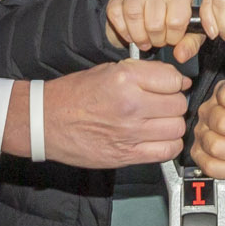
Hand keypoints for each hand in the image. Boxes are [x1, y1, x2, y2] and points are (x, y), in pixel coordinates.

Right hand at [30, 59, 189, 167]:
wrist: (46, 121)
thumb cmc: (73, 95)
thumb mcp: (108, 70)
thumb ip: (142, 74)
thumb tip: (174, 80)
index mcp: (125, 79)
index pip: (173, 79)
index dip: (175, 82)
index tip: (170, 86)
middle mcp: (131, 105)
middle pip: (178, 105)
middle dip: (174, 103)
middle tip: (163, 104)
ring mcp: (130, 133)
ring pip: (177, 129)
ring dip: (172, 124)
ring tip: (160, 121)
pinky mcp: (126, 155)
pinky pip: (166, 151)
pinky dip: (168, 145)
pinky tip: (158, 138)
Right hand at [104, 0, 200, 61]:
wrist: (150, 5)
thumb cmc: (173, 17)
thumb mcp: (189, 31)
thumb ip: (190, 44)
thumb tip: (181, 55)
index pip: (176, 21)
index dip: (173, 38)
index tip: (172, 38)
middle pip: (154, 23)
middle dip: (156, 39)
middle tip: (158, 39)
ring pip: (133, 17)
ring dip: (139, 37)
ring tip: (146, 40)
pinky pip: (116, 15)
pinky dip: (123, 31)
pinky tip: (132, 33)